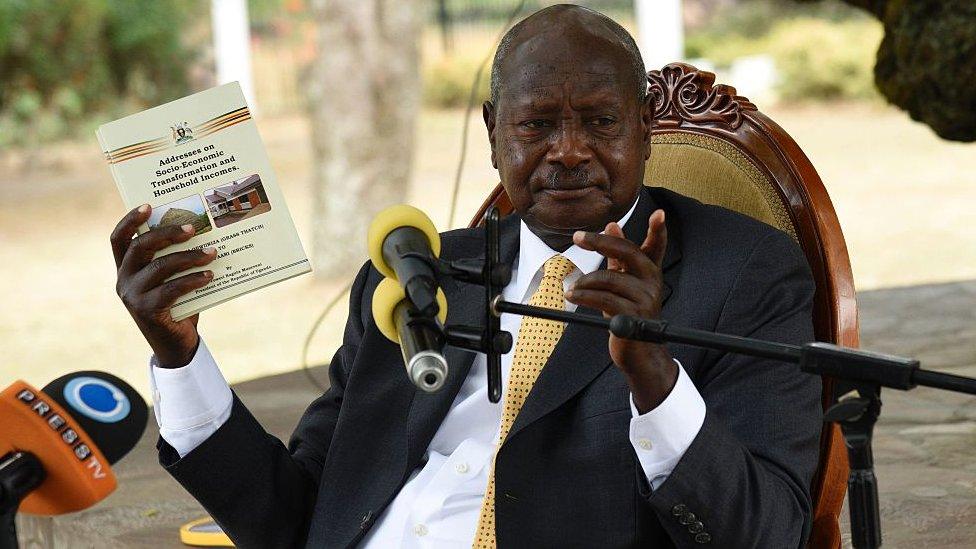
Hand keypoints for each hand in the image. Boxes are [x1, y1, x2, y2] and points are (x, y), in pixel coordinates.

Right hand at [111, 204, 216, 367]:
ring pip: (160, 267)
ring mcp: (133, 296)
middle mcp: (124, 280)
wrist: (177, 344)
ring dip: (189, 257)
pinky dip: (193, 280)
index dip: (130, 220)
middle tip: (192, 229)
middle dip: (167, 234)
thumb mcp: (172, 278)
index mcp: (126, 268)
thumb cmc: (179, 303)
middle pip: (140, 247)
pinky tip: (210, 275)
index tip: (149, 205)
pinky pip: (172, 289)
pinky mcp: (147, 311)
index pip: (118, 238)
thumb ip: (176, 258)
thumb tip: (204, 232)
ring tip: (212, 252)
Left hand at [566, 209, 676, 412]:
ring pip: (609, 279)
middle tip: (578, 237)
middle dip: (601, 242)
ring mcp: (646, 299)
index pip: (656, 247)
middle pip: (627, 253)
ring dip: (585, 282)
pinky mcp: (634, 316)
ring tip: (572, 288)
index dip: (658, 230)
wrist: (637, 352)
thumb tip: (612, 225)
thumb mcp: (623, 283)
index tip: (659, 213)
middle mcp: (652, 282)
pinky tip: (574, 295)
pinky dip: (584, 296)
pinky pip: (604, 299)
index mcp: (649, 272)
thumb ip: (617, 257)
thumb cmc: (627, 314)